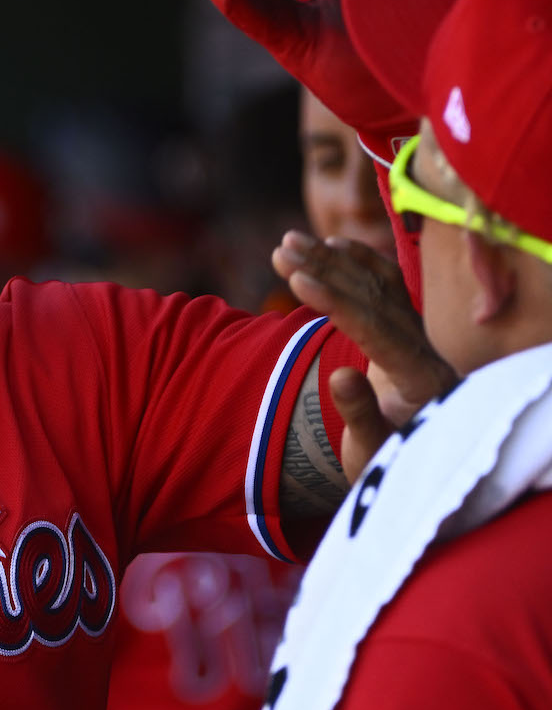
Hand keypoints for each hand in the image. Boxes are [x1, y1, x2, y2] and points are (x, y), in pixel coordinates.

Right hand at [273, 229, 455, 479]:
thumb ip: (361, 415)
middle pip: (374, 298)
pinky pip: (387, 288)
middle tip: (283, 247)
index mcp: (421, 381)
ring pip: (377, 287)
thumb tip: (341, 374)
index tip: (297, 279)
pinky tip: (335, 244)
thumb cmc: (389, 467)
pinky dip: (361, 263)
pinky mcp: (408, 334)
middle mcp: (426, 352)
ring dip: (333, 260)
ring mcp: (419, 340)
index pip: (375, 329)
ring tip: (289, 241)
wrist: (417, 467)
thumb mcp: (371, 454)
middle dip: (326, 269)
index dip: (335, 302)